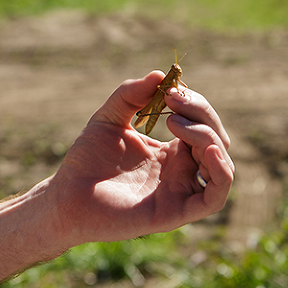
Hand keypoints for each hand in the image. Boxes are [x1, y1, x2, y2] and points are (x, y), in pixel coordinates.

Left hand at [50, 71, 233, 245]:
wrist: (66, 195)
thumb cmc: (86, 160)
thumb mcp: (109, 117)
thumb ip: (131, 94)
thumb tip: (159, 74)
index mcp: (171, 151)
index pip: (203, 123)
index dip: (194, 103)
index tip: (170, 90)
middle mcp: (181, 171)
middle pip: (217, 139)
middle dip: (202, 113)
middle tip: (172, 100)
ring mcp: (181, 192)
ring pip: (221, 165)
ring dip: (209, 137)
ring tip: (176, 124)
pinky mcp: (176, 213)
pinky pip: (215, 198)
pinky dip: (221, 173)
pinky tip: (208, 150)